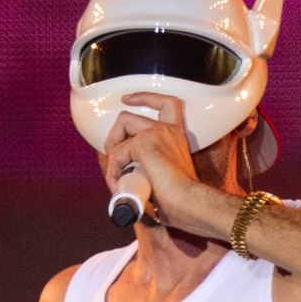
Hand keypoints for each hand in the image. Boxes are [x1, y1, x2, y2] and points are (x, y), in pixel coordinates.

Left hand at [101, 93, 216, 233]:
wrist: (189, 203)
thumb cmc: (181, 200)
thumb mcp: (165, 177)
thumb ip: (150, 172)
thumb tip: (128, 185)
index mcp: (177, 136)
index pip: (166, 104)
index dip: (145, 98)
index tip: (127, 100)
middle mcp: (168, 130)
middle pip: (128, 117)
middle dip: (114, 137)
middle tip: (114, 161)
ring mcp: (156, 133)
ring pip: (121, 127)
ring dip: (112, 152)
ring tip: (116, 176)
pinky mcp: (145, 143)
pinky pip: (117, 153)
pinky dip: (112, 170)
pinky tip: (118, 186)